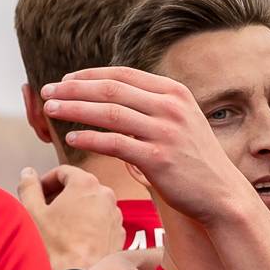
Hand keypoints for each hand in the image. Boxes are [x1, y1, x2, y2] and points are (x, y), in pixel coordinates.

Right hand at [17, 165, 123, 269]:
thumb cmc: (56, 246)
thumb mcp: (32, 211)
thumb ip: (28, 186)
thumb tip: (28, 173)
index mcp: (85, 183)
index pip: (63, 171)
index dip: (46, 181)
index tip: (37, 193)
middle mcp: (105, 194)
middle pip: (79, 186)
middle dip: (60, 195)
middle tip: (45, 210)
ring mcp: (114, 213)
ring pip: (91, 203)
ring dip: (75, 209)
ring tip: (59, 227)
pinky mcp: (118, 231)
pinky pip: (101, 220)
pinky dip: (88, 223)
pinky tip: (74, 238)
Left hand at [42, 68, 257, 223]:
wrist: (222, 194)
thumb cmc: (195, 161)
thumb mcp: (181, 122)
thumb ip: (153, 107)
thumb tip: (116, 97)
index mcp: (174, 93)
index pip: (122, 75)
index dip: (89, 75)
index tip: (65, 81)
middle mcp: (170, 107)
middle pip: (110, 90)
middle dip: (73, 88)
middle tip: (47, 92)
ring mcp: (165, 131)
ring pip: (108, 113)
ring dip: (74, 109)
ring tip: (51, 110)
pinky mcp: (158, 158)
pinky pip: (115, 144)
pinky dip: (90, 139)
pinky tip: (72, 139)